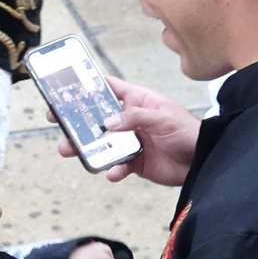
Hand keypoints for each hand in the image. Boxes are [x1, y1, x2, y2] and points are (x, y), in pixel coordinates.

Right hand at [49, 76, 198, 185]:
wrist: (202, 161)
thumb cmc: (187, 131)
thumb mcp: (162, 118)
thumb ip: (135, 118)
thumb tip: (109, 122)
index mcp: (137, 101)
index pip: (109, 88)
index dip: (89, 86)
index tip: (67, 87)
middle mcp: (130, 120)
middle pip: (97, 117)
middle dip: (76, 119)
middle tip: (55, 119)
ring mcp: (130, 141)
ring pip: (101, 143)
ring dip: (84, 147)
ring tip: (68, 149)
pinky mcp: (134, 162)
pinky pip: (116, 166)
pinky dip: (112, 170)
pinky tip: (112, 172)